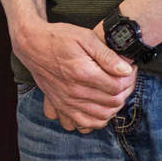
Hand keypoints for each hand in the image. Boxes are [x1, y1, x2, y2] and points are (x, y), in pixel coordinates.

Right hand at [13, 20, 134, 131]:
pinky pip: (84, 123)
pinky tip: (101, 107)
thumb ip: (107, 55)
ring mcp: (67, 101)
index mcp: (83, 72)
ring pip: (102, 115)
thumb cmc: (58, 37)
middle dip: (125, 90)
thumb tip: (126, 69)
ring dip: (114, 106)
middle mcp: (75, 91)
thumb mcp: (85, 37)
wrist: (31, 44)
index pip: (118, 86)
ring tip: (115, 91)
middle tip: (125, 78)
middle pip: (113, 101)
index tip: (130, 69)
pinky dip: (97, 120)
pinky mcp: (61, 105)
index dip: (129, 78)